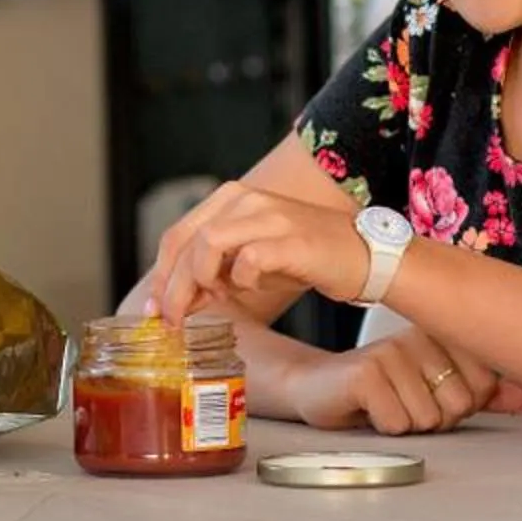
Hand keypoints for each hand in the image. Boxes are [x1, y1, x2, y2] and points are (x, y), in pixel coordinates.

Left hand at [146, 180, 372, 319]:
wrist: (367, 255)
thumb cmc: (308, 258)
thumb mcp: (252, 258)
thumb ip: (216, 270)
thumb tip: (179, 299)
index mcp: (232, 199)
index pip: (178, 234)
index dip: (161, 274)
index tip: (155, 308)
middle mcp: (246, 200)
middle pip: (186, 242)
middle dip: (171, 288)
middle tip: (170, 321)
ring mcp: (269, 216)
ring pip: (208, 246)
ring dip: (200, 283)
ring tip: (214, 303)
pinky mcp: (291, 239)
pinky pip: (248, 261)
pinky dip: (243, 281)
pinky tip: (254, 289)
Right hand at [298, 333, 521, 436]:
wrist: (318, 387)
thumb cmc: (382, 389)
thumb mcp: (435, 390)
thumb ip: (482, 392)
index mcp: (443, 332)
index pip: (485, 384)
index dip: (462, 404)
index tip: (431, 393)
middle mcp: (420, 336)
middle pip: (459, 404)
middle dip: (434, 417)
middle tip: (404, 401)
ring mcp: (391, 351)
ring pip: (429, 418)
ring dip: (406, 423)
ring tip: (386, 404)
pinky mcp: (365, 374)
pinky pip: (399, 424)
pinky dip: (384, 427)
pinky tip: (367, 408)